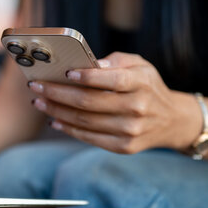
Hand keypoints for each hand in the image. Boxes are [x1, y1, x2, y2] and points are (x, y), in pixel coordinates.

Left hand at [28, 52, 200, 153]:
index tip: (65, 71)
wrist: (171, 120)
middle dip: (57, 93)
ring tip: (39, 102)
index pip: (112, 80)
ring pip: (85, 121)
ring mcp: (130, 130)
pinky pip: (90, 137)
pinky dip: (69, 128)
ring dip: (57, 111)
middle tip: (36, 86)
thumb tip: (87, 63)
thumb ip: (115, 61)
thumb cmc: (148, 86)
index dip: (87, 76)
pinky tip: (55, 119)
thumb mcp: (140, 65)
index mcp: (140, 83)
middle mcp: (137, 108)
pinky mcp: (124, 146)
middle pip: (89, 102)